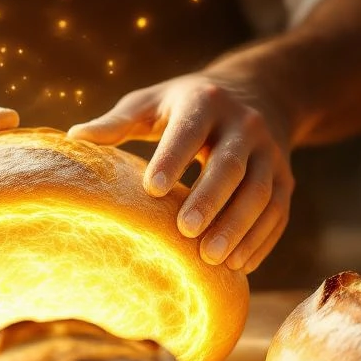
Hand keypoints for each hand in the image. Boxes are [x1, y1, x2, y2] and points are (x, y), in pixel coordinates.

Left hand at [68, 73, 294, 273]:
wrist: (259, 95)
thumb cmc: (187, 106)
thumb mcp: (153, 103)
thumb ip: (118, 122)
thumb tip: (74, 138)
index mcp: (205, 102)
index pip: (190, 131)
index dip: (173, 158)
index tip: (152, 188)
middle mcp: (245, 125)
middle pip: (231, 165)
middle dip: (211, 199)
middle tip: (186, 232)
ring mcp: (271, 154)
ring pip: (260, 192)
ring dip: (238, 227)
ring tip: (212, 259)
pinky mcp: (287, 180)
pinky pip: (277, 213)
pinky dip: (260, 241)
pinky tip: (238, 266)